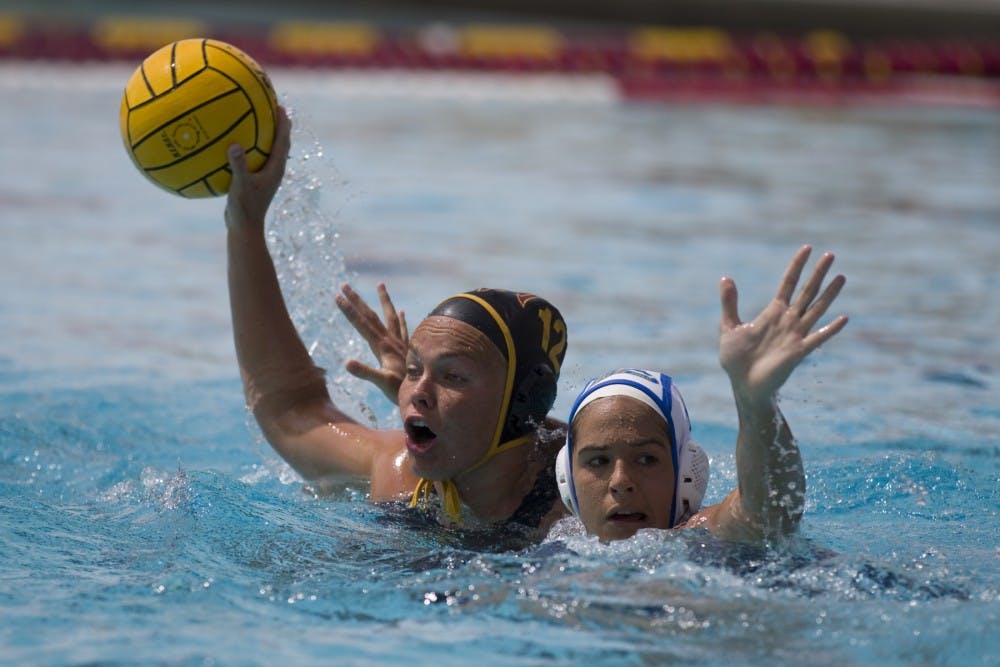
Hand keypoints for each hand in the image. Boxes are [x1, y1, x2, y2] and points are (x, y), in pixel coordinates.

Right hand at [225, 105, 290, 231]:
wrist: (244, 228)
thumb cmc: (244, 209)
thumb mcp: (240, 186)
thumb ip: (238, 166)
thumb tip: (234, 145)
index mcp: (276, 169)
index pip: (283, 141)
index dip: (283, 123)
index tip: (280, 106)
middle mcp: (274, 170)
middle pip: (280, 143)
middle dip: (278, 125)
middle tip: (272, 106)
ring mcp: (265, 175)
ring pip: (269, 150)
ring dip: (266, 135)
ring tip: (257, 119)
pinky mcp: (255, 180)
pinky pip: (255, 158)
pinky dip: (249, 148)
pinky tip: (234, 142)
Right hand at [336, 283, 408, 404]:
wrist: (424, 393)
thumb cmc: (400, 390)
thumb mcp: (381, 382)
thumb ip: (365, 372)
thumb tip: (347, 363)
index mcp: (382, 346)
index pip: (361, 324)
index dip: (349, 310)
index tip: (337, 296)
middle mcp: (390, 340)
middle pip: (371, 315)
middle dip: (357, 300)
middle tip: (345, 285)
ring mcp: (400, 343)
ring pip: (390, 316)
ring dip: (384, 300)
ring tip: (380, 284)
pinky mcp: (407, 348)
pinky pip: (403, 329)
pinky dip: (400, 319)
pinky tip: (401, 311)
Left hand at [719, 245, 847, 405]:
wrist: (742, 385)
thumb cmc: (736, 359)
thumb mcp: (729, 326)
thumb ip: (729, 303)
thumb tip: (726, 277)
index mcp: (772, 313)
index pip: (788, 283)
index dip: (796, 266)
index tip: (806, 248)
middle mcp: (787, 321)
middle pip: (806, 292)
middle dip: (817, 273)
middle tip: (830, 255)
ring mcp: (795, 335)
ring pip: (816, 309)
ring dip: (829, 294)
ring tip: (841, 276)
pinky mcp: (798, 352)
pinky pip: (817, 338)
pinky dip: (830, 329)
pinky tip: (843, 318)